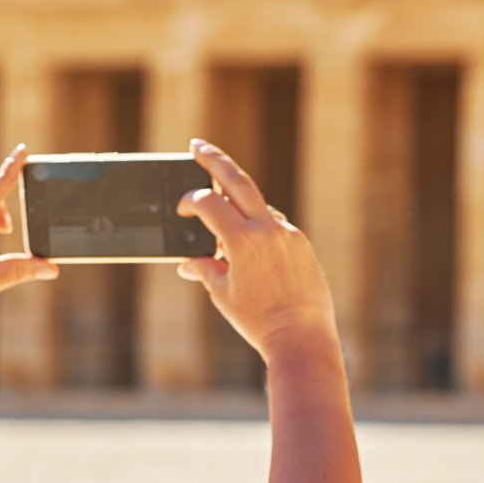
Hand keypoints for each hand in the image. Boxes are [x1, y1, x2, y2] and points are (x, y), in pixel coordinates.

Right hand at [175, 139, 336, 360]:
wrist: (301, 337)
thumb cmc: (258, 320)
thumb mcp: (222, 294)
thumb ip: (203, 269)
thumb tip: (187, 262)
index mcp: (242, 240)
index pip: (209, 203)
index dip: (190, 202)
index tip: (182, 210)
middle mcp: (267, 229)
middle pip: (237, 180)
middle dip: (214, 160)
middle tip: (197, 145)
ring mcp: (288, 234)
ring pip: (258, 205)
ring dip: (238, 205)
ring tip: (222, 222)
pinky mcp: (300, 244)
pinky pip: (275, 226)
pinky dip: (258, 229)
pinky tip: (250, 248)